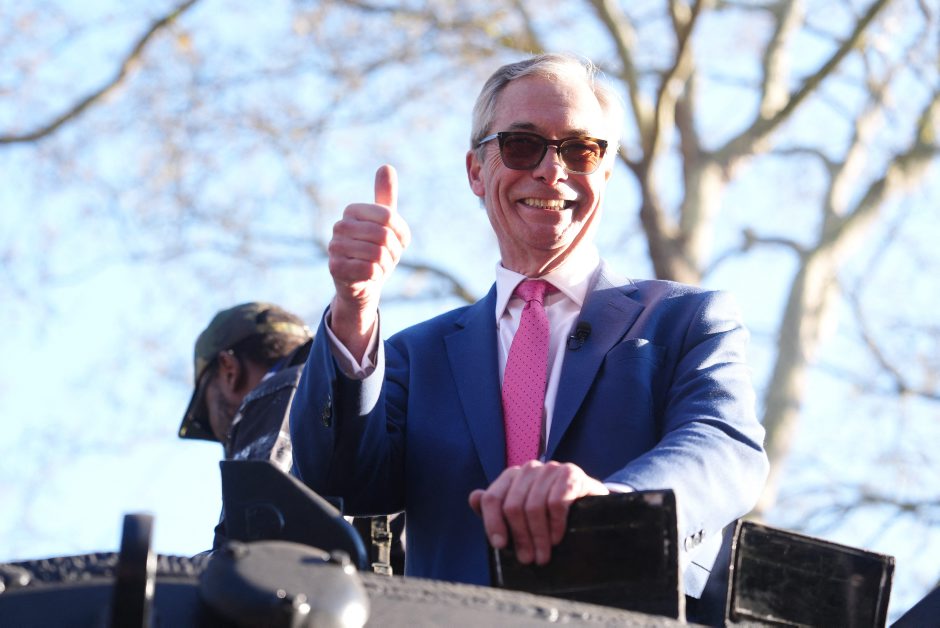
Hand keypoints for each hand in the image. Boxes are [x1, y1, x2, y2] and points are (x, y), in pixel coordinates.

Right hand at [327, 165, 410, 359]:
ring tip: (378, 266)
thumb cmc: (375, 249)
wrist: (361, 283)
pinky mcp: (335, 267)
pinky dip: (377, 275)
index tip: (395, 242)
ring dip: (386, 265)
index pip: (388, 216)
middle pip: (383, 235)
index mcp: (352, 210)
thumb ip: (385, 196)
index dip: (400, 233)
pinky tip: (370, 276)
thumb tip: (386, 166)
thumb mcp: (385, 223)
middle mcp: (339, 226)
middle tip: (388, 258)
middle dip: (393, 252)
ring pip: (377, 253)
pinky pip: (369, 269)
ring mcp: (334, 246)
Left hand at [468, 460, 608, 565]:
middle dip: (520, 537)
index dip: (492, 523)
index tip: (500, 546)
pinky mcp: (571, 474)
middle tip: (528, 559)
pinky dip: (556, 525)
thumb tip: (473, 498)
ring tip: (543, 556)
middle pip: (513, 506)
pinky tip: (557, 539)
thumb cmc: (550, 511)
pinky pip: (557, 502)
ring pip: (534, 507)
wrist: (589, 502)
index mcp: (512, 476)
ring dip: (538, 537)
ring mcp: (550, 469)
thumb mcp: (522, 511)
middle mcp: (529, 468)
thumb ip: (497, 508)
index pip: (492, 498)